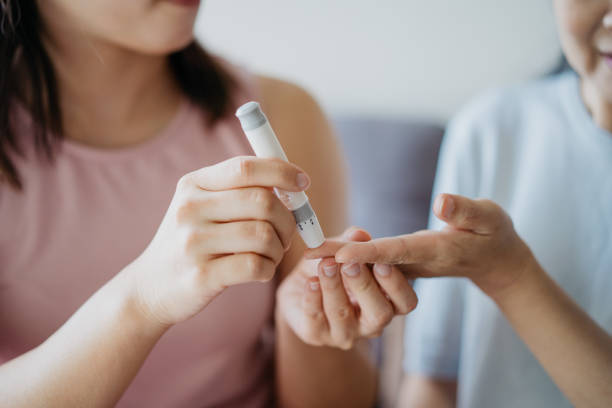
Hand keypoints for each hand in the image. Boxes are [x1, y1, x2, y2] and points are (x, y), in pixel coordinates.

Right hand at [126, 156, 308, 325]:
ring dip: (279, 247)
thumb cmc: (191, 242)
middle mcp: (190, 209)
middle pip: (262, 201)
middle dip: (287, 219)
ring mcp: (193, 243)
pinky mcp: (201, 276)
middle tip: (287, 233)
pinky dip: (269, 268)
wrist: (150, 287)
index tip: (303, 182)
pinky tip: (261, 270)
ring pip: (264, 235)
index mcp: (193, 184)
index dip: (282, 172)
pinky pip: (256, 266)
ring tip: (272, 254)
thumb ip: (239, 190)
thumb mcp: (202, 206)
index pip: (246, 167)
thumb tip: (291, 183)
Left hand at [278, 227, 417, 349]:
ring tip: (325, 264)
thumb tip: (358, 234)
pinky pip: (315, 318)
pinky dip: (313, 297)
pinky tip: (310, 281)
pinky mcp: (317, 335)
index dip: (395, 284)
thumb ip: (352, 242)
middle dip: (364, 286)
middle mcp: (371, 323)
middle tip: (351, 263)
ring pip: (343, 314)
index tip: (380, 262)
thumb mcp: (342, 251)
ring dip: (334, 286)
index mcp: (388, 303)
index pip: (405, 302)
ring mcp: (345, 333)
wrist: (299, 285)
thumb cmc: (331, 268)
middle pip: (379, 314)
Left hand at [306, 194, 535, 297]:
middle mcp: (418, 263)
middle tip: (309, 256)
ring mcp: (410, 267)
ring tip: (308, 255)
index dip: (368, 254)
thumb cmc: (494, 234)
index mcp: (436, 251)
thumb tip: (441, 201)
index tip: (340, 255)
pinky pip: (375, 266)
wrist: (495, 262)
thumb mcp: (489, 217)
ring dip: (341, 262)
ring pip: (371, 267)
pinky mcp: (405, 265)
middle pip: (375, 263)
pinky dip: (352, 261)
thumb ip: (466, 210)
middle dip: (342, 260)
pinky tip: (328, 256)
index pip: (398, 252)